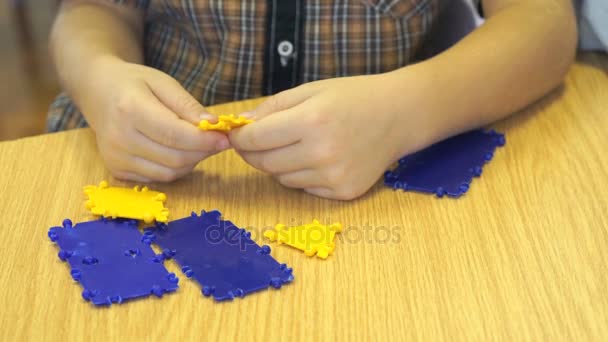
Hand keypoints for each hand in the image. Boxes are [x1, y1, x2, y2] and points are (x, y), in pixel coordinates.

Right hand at [78, 56, 228, 181]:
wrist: (98, 92)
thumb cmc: (133, 83)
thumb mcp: (163, 82)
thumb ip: (188, 105)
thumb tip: (213, 125)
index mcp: (129, 109)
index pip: (175, 134)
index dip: (204, 140)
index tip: (225, 138)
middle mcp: (119, 137)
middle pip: (174, 157)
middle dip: (203, 151)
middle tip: (216, 140)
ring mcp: (116, 158)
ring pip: (169, 172)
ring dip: (192, 161)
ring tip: (197, 143)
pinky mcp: (117, 171)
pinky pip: (158, 177)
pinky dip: (176, 168)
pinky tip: (178, 151)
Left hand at [229, 73, 436, 199]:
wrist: (400, 116)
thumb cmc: (354, 97)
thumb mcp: (311, 90)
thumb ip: (273, 107)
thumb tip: (241, 125)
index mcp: (312, 120)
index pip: (256, 139)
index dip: (240, 137)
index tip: (236, 134)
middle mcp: (322, 153)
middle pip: (265, 163)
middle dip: (253, 152)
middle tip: (256, 141)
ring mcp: (334, 176)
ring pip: (282, 179)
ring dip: (280, 164)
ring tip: (299, 144)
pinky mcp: (344, 192)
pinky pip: (305, 188)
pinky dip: (303, 175)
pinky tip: (320, 157)